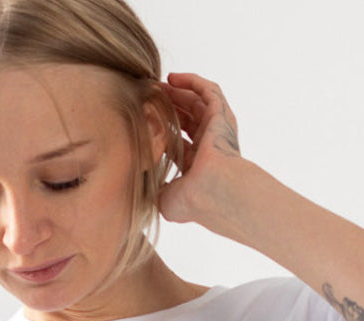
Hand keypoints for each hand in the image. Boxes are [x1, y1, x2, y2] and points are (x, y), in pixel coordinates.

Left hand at [155, 72, 256, 234]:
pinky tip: (174, 78)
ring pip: (197, 102)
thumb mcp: (165, 200)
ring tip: (157, 84)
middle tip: (147, 96)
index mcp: (196, 164)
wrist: (214, 192)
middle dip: (168, 106)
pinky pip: (209, 91)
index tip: (142, 117)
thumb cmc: (194, 201)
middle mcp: (209, 146)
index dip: (161, 127)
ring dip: (177, 91)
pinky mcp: (222, 116)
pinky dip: (193, 82)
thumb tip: (142, 186)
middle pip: (187, 118)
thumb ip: (154, 190)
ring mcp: (217, 130)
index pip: (178, 139)